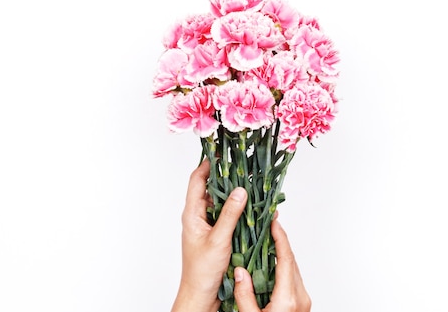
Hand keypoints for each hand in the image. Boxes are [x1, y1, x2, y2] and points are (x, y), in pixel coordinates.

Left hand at [171, 160, 247, 311]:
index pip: (197, 180)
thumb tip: (240, 190)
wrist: (201, 295)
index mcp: (192, 214)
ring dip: (236, 195)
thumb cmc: (202, 271)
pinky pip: (230, 217)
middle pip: (212, 189)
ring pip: (223, 203)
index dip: (208, 164)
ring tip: (253, 182)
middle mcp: (199, 217)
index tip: (221, 152)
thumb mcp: (218, 239)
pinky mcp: (218, 235)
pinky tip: (255, 208)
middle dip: (227, 176)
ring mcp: (209, 226)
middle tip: (244, 164)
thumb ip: (230, 214)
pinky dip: (241, 211)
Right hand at [233, 219, 311, 311]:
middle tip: (269, 226)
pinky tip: (270, 265)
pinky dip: (282, 267)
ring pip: (292, 269)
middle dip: (280, 241)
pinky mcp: (301, 303)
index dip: (280, 238)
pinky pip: (293, 279)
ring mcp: (302, 300)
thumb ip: (244, 296)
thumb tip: (240, 272)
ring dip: (281, 254)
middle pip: (291, 261)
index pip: (285, 260)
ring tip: (267, 241)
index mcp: (288, 298)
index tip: (274, 223)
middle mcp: (299, 297)